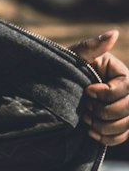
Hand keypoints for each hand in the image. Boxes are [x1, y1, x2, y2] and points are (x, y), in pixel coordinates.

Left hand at [72, 29, 128, 146]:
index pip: (127, 86)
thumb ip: (93, 47)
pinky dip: (108, 138)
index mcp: (119, 73)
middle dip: (106, 112)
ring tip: (86, 120)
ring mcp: (121, 108)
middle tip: (85, 109)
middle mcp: (124, 91)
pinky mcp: (114, 124)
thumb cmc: (62, 68)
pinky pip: (121, 136)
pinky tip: (91, 132)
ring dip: (106, 126)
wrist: (50, 87)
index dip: (107, 93)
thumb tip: (115, 33)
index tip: (87, 91)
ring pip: (127, 124)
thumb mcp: (75, 56)